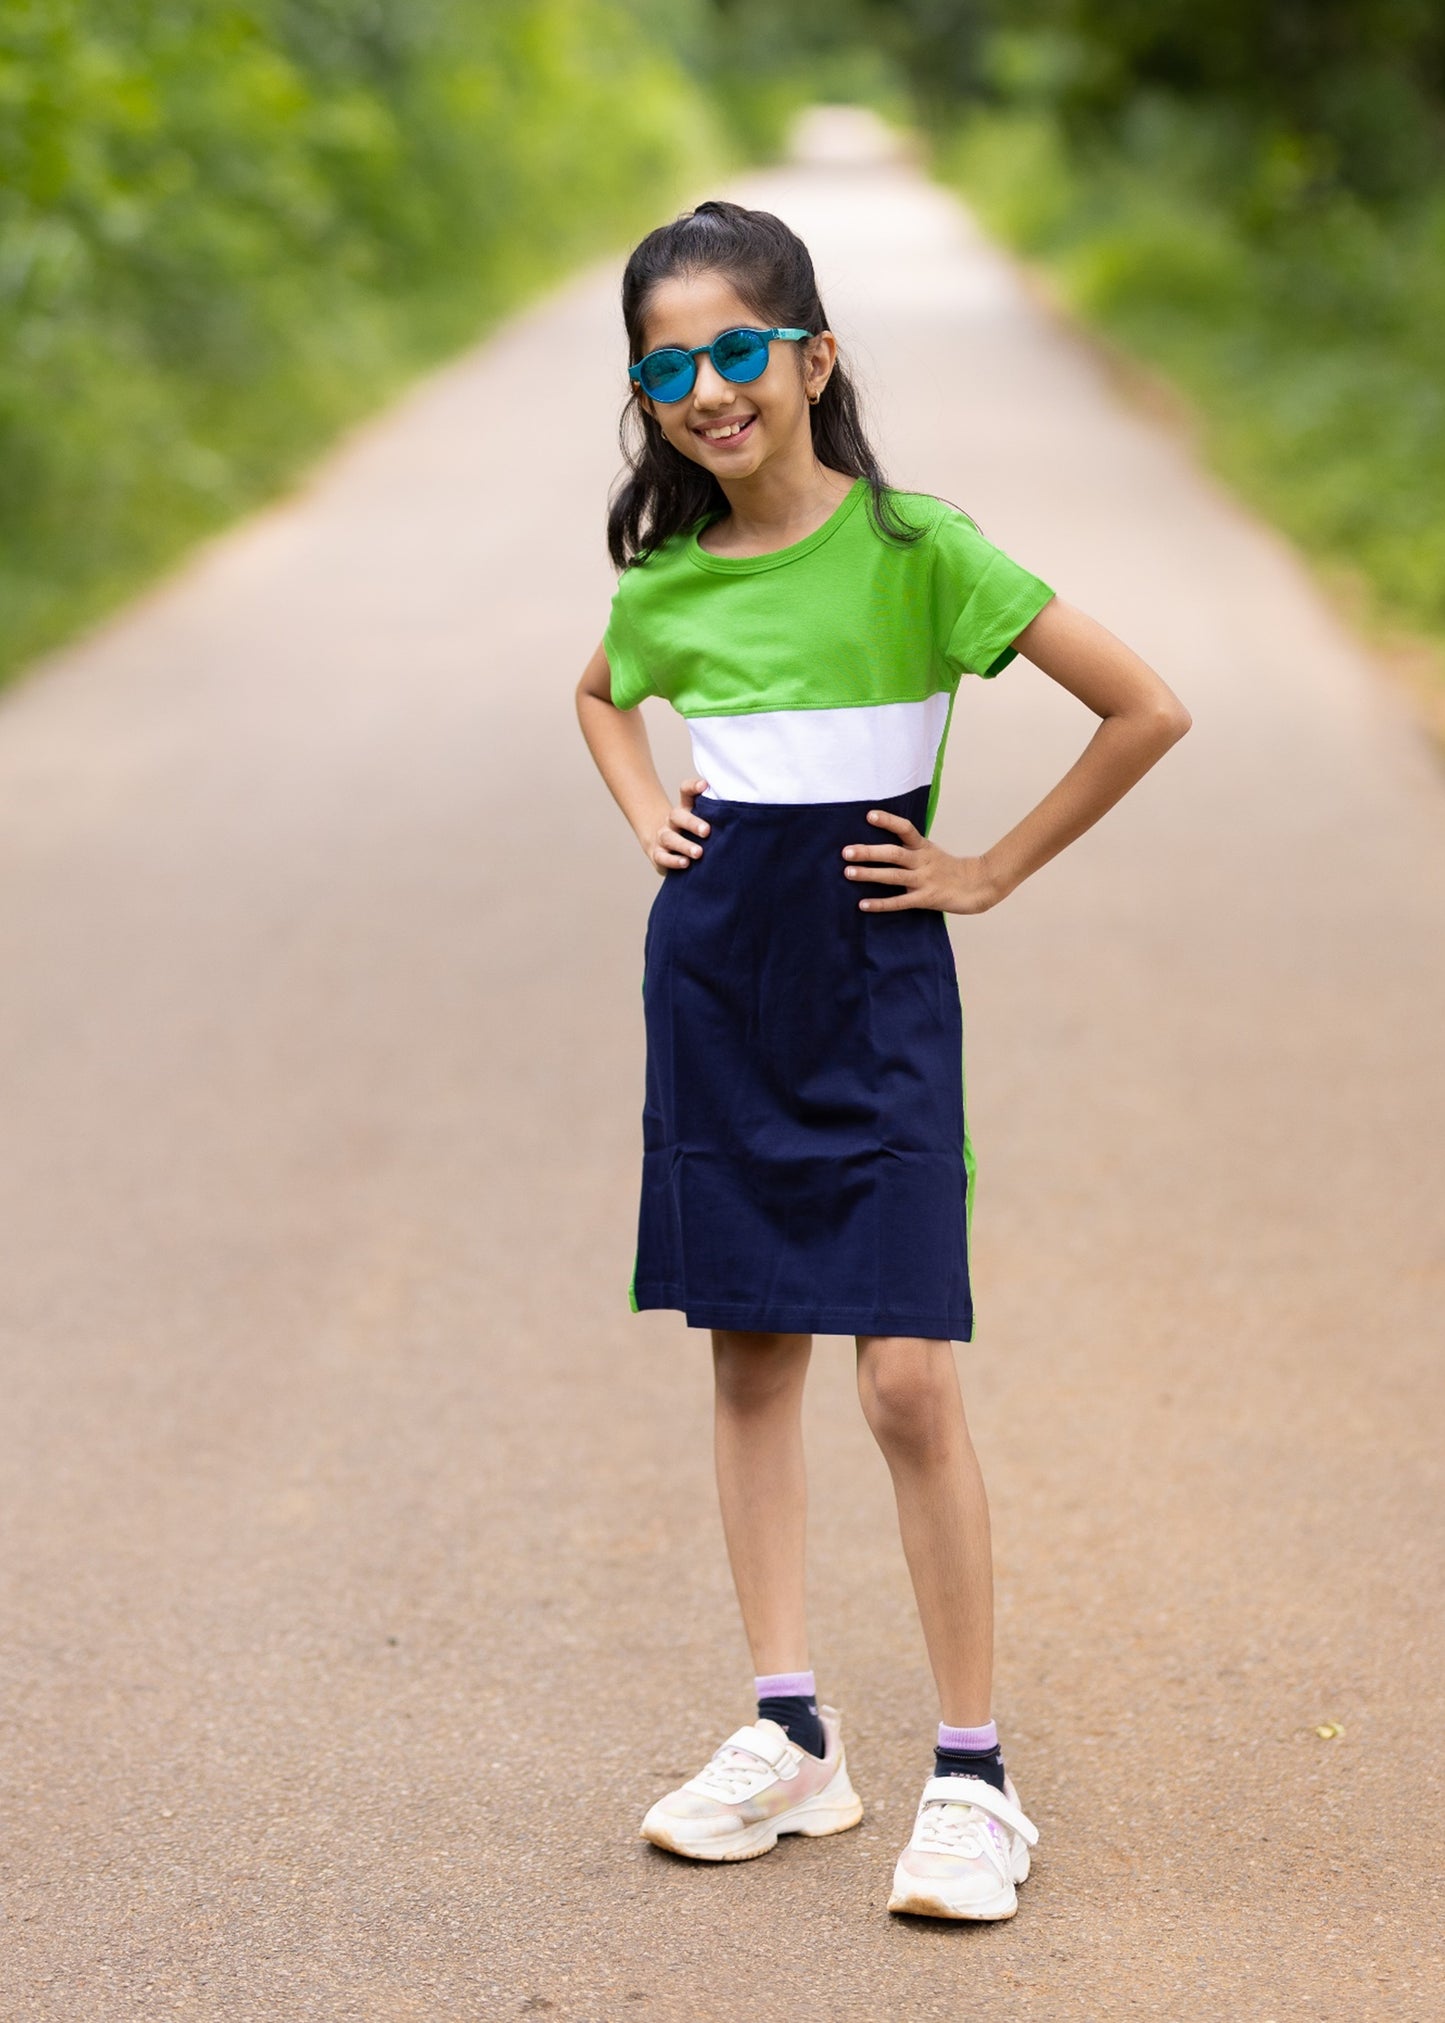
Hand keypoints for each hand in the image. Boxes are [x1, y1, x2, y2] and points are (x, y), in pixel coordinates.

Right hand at [646, 777, 711, 873]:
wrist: (665, 847)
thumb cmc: (694, 833)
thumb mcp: (704, 820)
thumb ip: (718, 815)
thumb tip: (744, 814)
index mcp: (686, 807)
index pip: (686, 791)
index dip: (693, 787)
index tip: (705, 786)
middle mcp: (673, 820)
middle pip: (678, 815)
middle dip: (692, 823)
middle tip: (706, 831)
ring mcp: (663, 836)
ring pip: (669, 837)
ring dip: (684, 845)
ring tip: (698, 853)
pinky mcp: (658, 854)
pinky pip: (662, 857)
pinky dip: (673, 861)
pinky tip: (685, 863)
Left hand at [841, 809, 1002, 913]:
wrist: (978, 886)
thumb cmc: (948, 869)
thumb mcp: (930, 852)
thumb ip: (909, 848)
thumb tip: (879, 844)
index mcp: (923, 847)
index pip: (905, 828)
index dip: (888, 821)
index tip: (869, 815)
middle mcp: (922, 861)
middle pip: (894, 853)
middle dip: (868, 852)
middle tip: (846, 852)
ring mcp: (924, 880)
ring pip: (893, 876)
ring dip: (869, 874)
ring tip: (848, 873)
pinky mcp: (925, 899)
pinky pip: (899, 902)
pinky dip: (880, 904)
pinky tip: (863, 904)